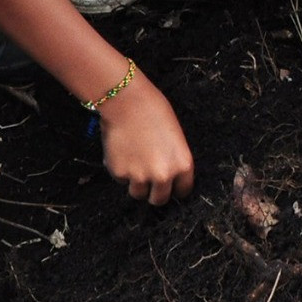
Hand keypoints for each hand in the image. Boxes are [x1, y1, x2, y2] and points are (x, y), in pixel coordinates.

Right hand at [97, 75, 195, 204]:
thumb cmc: (153, 111)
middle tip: (149, 180)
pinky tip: (122, 151)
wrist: (126, 102)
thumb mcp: (175, 137)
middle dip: (154, 192)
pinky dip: (121, 170)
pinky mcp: (119, 173)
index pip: (183, 191)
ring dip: (136, 183)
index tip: (170, 186)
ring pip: (138, 193)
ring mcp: (139, 176)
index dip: (175, 188)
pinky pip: (121, 179)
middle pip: (159, 200)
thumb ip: (173, 159)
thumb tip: (168, 176)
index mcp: (182, 165)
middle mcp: (162, 175)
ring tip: (134, 161)